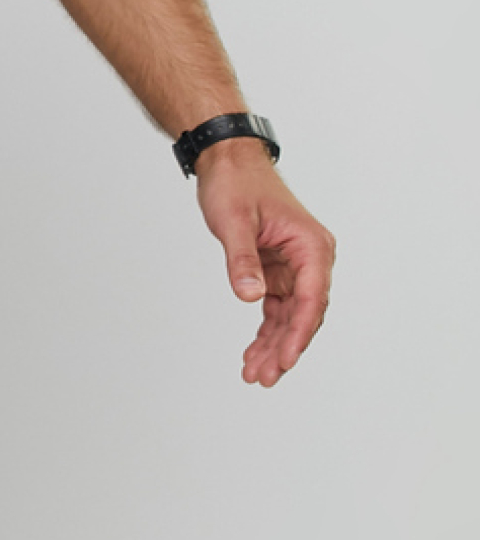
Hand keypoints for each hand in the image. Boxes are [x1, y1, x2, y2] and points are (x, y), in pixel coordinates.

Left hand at [193, 141, 334, 385]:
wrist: (228, 162)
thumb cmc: (236, 184)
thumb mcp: (235, 223)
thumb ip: (242, 261)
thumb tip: (250, 296)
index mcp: (311, 246)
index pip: (311, 299)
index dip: (298, 334)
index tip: (284, 360)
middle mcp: (309, 259)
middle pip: (303, 315)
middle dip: (284, 348)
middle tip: (263, 377)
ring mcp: (294, 267)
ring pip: (289, 317)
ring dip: (273, 345)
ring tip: (254, 374)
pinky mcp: (276, 270)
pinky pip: (276, 308)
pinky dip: (265, 331)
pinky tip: (253, 354)